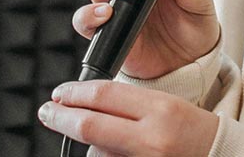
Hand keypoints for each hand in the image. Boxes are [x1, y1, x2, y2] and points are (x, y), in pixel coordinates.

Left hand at [38, 81, 218, 156]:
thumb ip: (128, 105)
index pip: (105, 94)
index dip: (75, 92)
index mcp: (161, 110)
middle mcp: (152, 138)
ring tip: (99, 138)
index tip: (59, 93)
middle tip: (48, 111)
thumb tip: (85, 104)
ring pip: (96, 151)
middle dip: (62, 117)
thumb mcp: (166, 106)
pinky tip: (111, 151)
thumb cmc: (195, 132)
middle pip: (90, 124)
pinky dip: (104, 155)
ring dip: (89, 143)